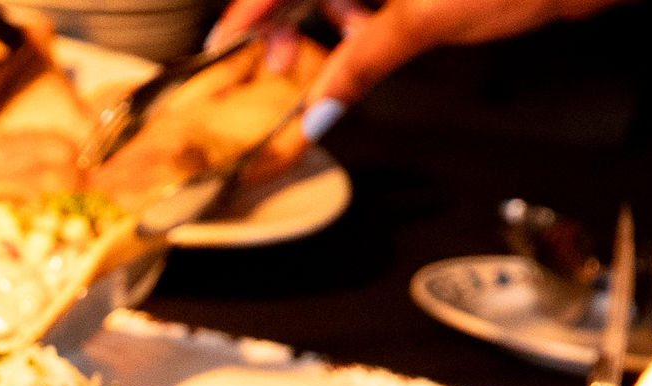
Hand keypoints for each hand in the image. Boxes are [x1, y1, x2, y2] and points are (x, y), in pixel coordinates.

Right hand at [207, 0, 637, 136]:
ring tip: (348, 49)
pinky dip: (364, 10)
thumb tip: (317, 108)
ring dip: (333, 15)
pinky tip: (370, 33)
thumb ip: (359, 62)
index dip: (251, 8)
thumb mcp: (423, 21)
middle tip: (288, 61)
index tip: (227, 40)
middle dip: (293, 15)